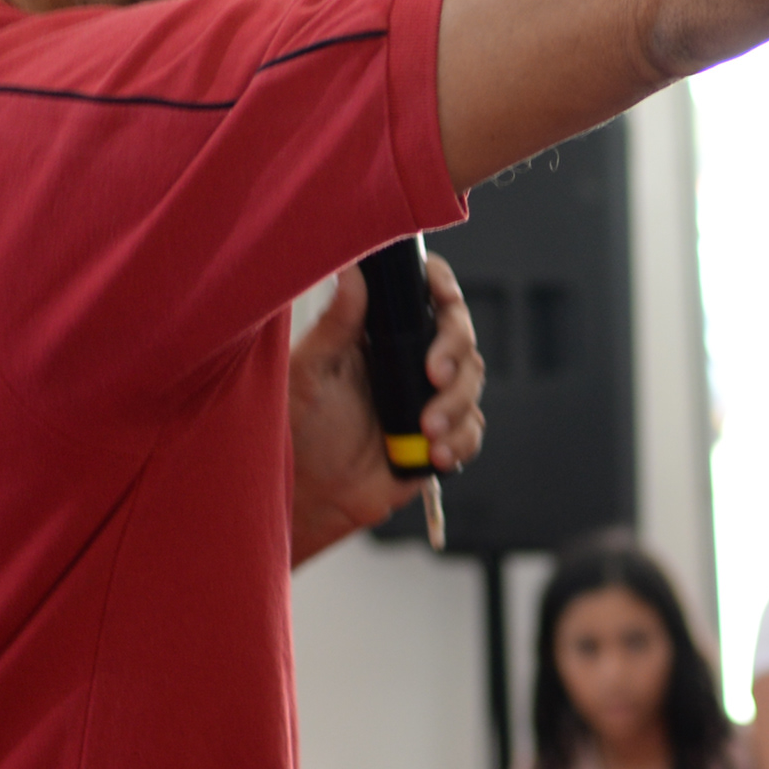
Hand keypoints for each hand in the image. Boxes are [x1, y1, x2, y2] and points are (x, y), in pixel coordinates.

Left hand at [289, 253, 487, 544]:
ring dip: (456, 404)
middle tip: (435, 376)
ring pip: (472, 382)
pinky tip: (434, 453)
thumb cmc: (297, 430)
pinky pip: (472, 429)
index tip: (444, 300)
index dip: (442, 288)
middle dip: (455, 353)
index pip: (423, 293)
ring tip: (426, 430)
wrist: (310, 497)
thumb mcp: (307, 373)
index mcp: (378, 333)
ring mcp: (427, 397)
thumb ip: (334, 325)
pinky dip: (461, 440)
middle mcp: (408, 359)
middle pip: (460, 335)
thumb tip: (350, 271)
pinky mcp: (440, 435)